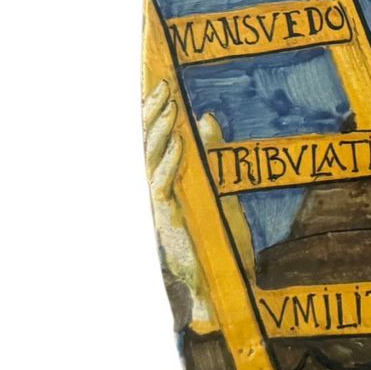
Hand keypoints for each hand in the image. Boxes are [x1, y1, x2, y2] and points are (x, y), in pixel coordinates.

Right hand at [144, 79, 214, 325]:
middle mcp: (160, 192)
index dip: (155, 114)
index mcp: (172, 182)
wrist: (222, 286)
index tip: (161, 83)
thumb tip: (205, 117)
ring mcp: (161, 207)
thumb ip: (211, 155)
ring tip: (169, 105)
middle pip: (148, 145)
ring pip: (151, 161)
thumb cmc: (222, 241)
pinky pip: (163, 185)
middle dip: (153, 114)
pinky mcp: (166, 221)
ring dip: (160, 131)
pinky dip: (171, 161)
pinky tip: (179, 141)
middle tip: (162, 84)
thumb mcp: (223, 189)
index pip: (158, 141)